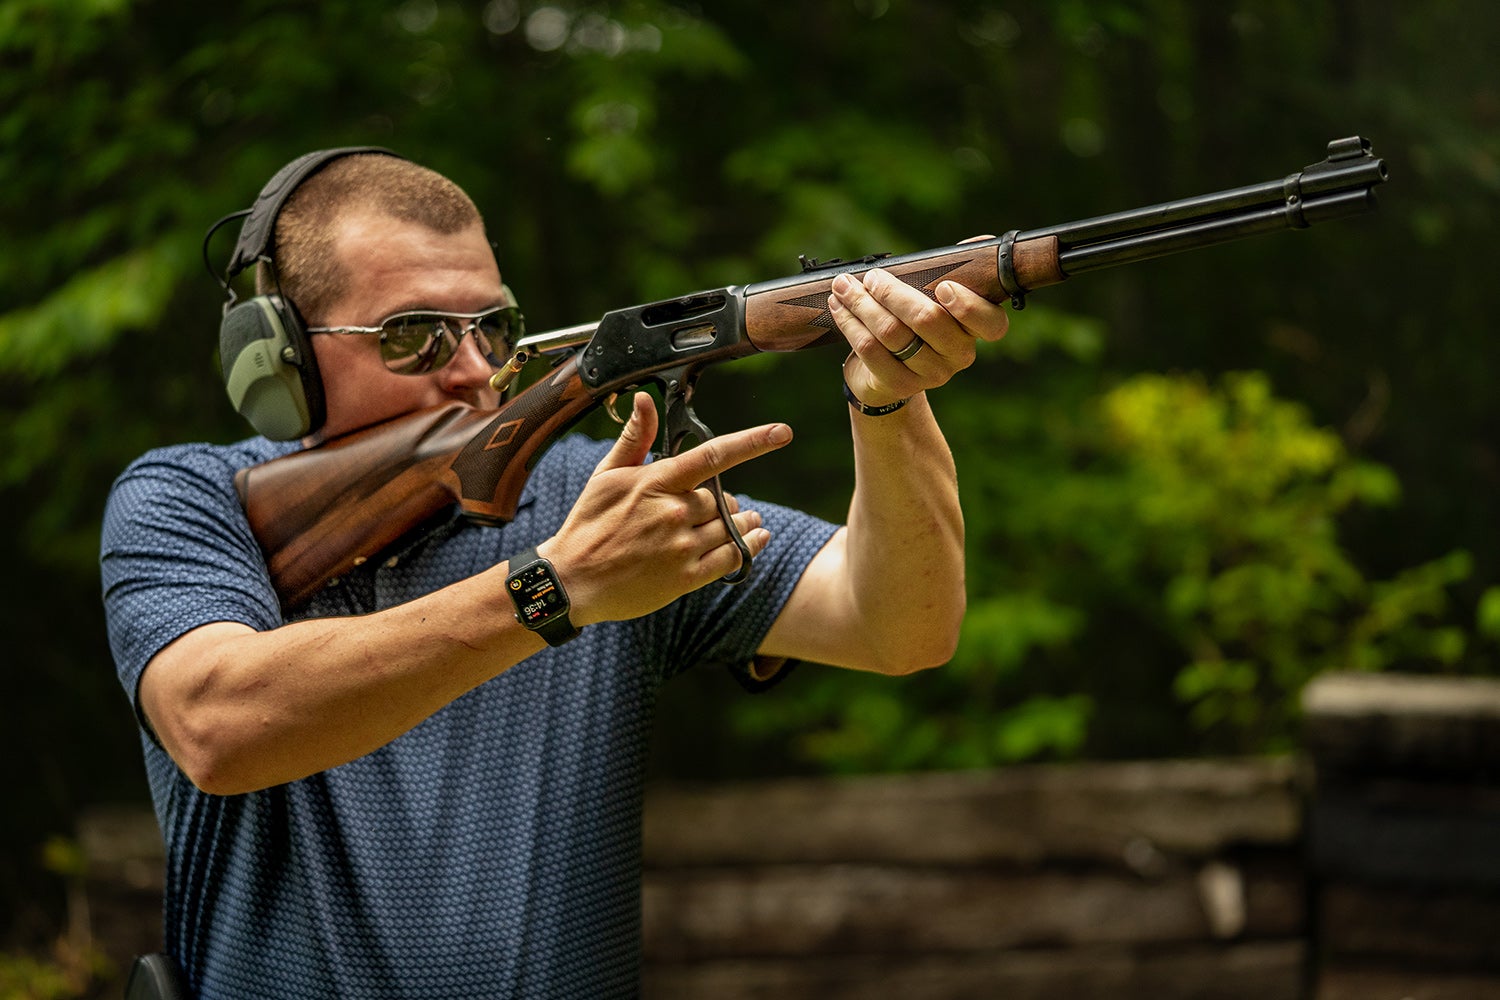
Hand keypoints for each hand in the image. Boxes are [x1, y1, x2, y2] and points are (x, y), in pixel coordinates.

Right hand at [540, 392, 791, 624]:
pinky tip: (756, 538)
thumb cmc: (588, 524)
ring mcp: (682, 547)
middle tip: (713, 507)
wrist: (573, 581)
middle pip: (721, 499)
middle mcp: (674, 512)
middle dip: (722, 501)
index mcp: (656, 482)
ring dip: (742, 522)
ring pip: (731, 527)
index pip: (712, 456)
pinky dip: (749, 546)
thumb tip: (644, 400)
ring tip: (746, 520)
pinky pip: (732, 557)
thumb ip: (635, 438)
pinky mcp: (686, 578)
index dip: (752, 442)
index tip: (781, 432)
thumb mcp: (606, 475)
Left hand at [829, 237, 1009, 408]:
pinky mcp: (900, 384)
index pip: (991, 324)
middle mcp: (959, 354)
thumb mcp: (935, 296)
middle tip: (871, 277)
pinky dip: (850, 323)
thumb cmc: (915, 321)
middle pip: (927, 319)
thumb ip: (952, 271)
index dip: (968, 306)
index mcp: (975, 329)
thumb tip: (979, 242)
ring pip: (892, 332)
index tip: (943, 286)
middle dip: (892, 292)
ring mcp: (931, 374)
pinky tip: (838, 308)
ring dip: (862, 303)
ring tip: (843, 286)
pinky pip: (870, 349)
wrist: (886, 372)